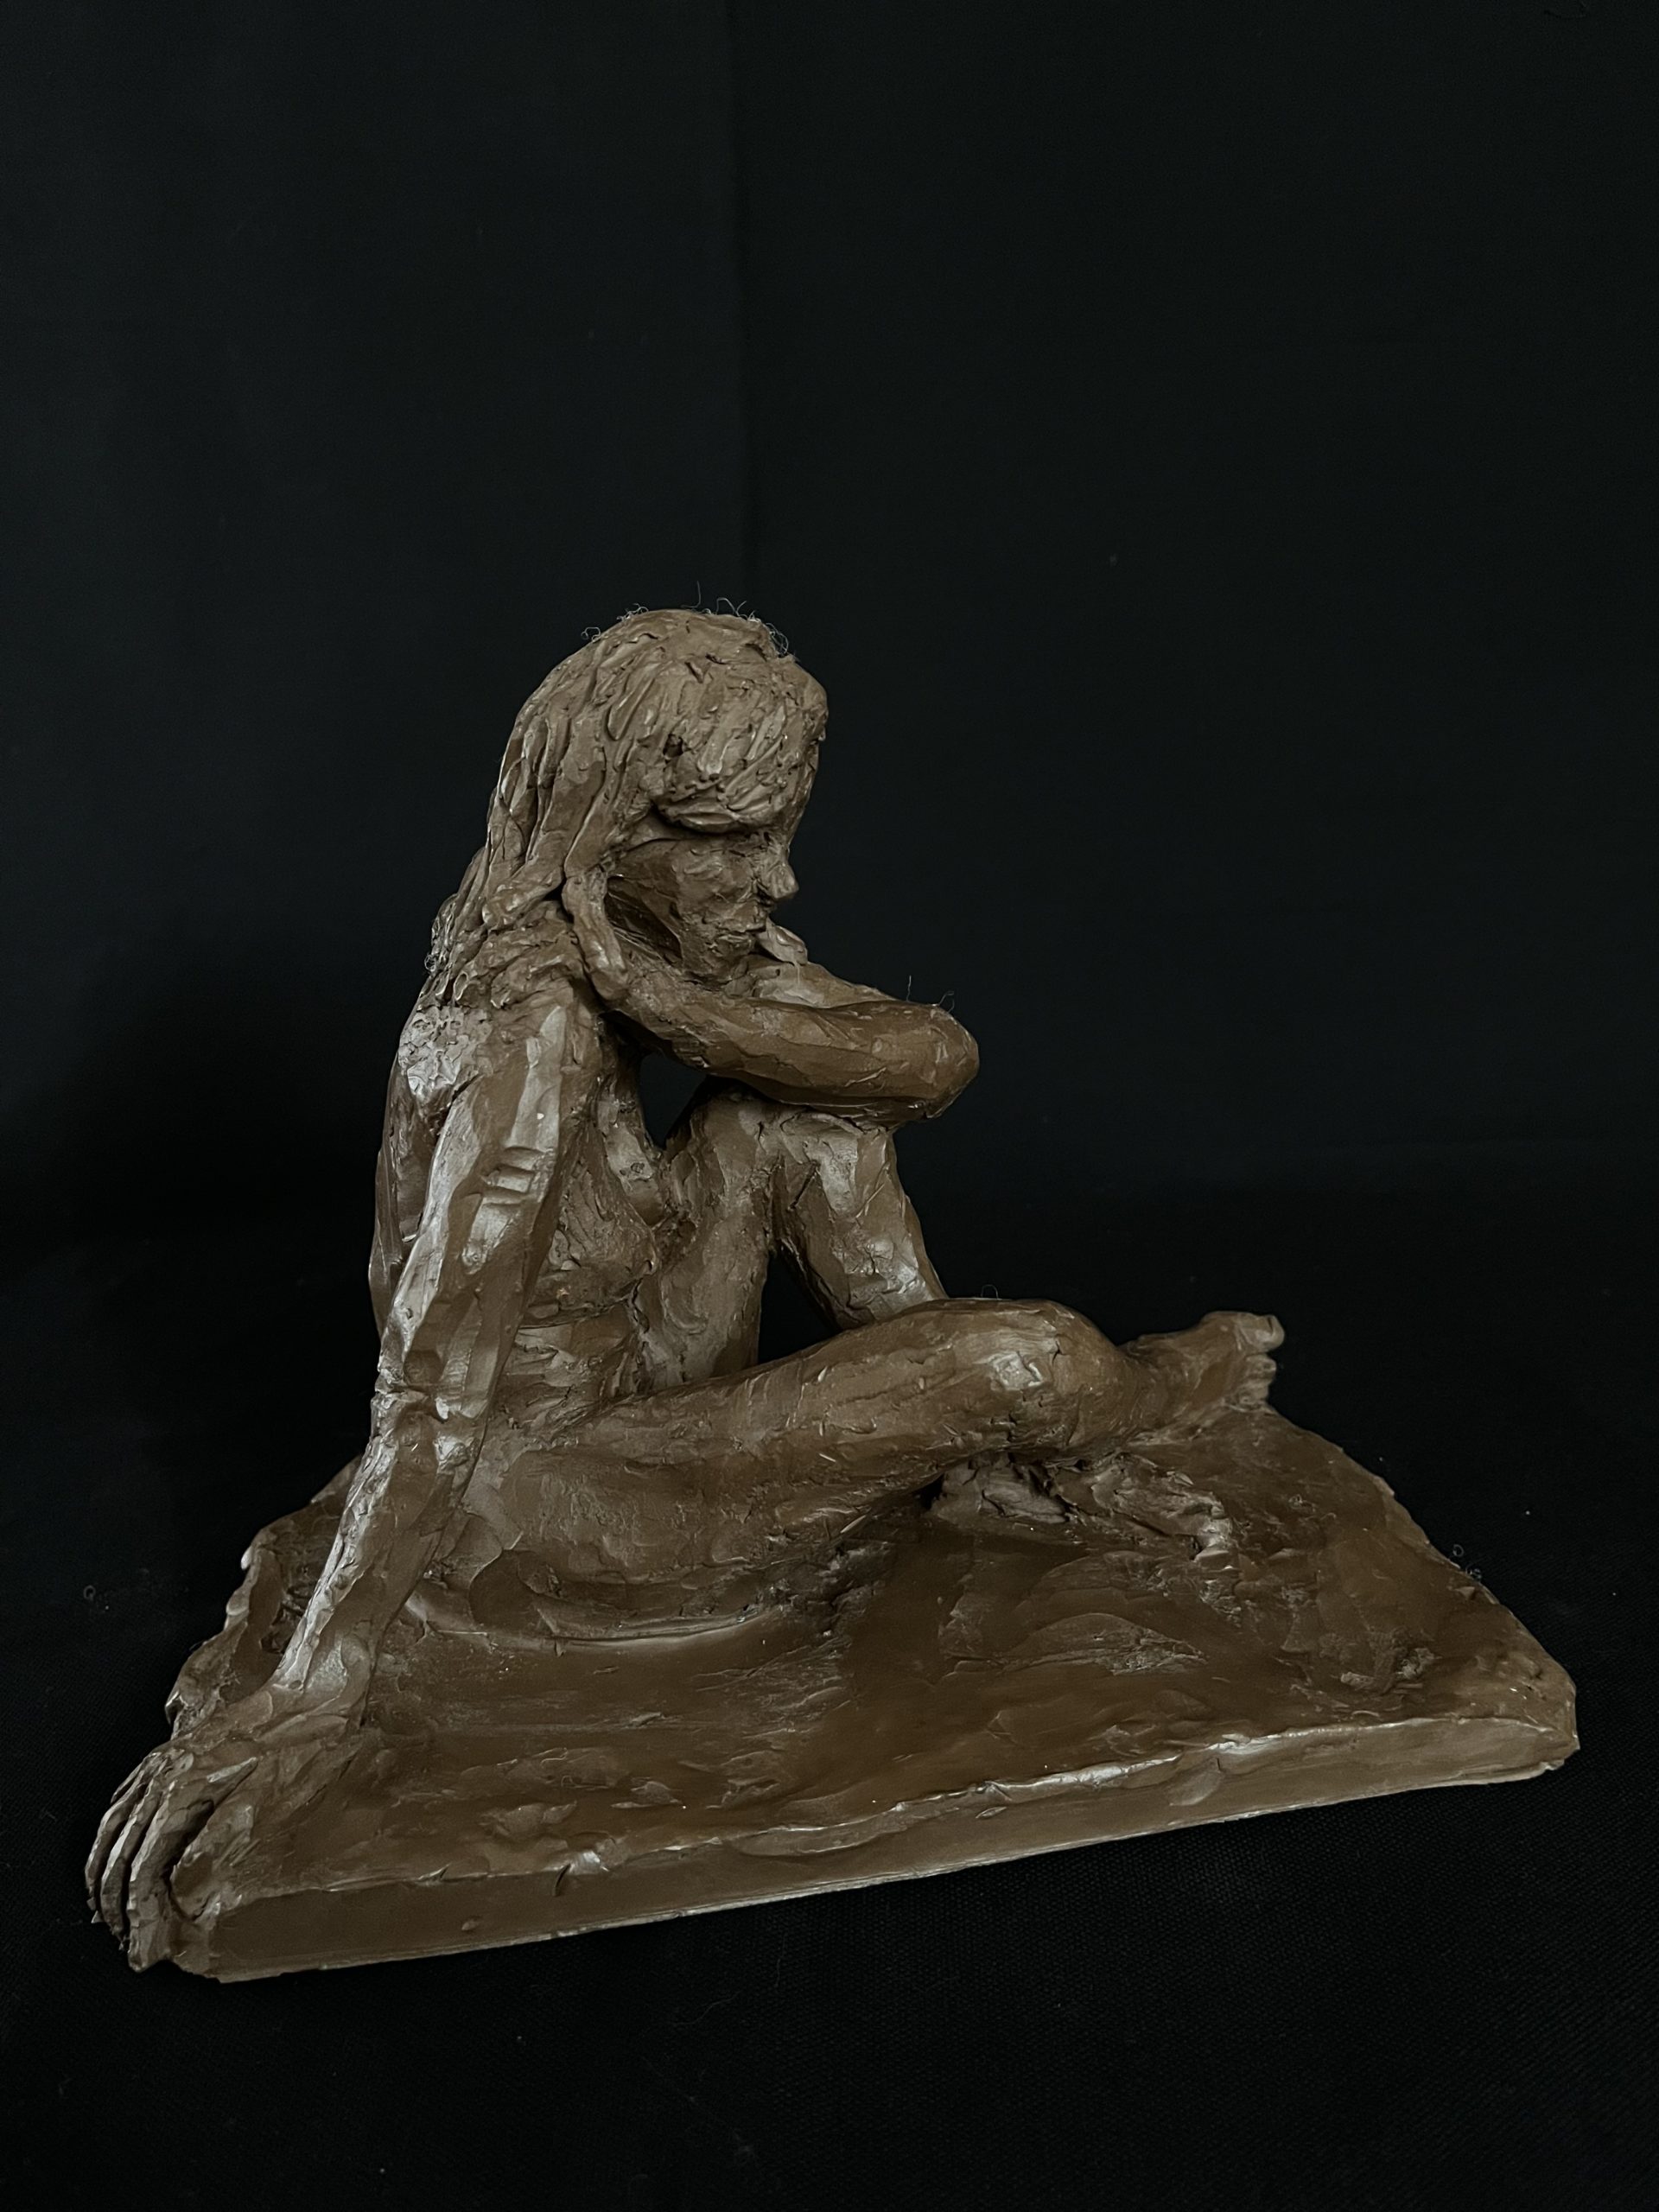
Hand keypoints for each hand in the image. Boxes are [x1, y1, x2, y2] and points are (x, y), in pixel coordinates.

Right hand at [86, 1697, 355, 1968]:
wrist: (305, 1694)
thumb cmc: (296, 1745)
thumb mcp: (267, 1799)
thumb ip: (221, 1844)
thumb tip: (190, 1890)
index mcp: (183, 1789)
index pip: (143, 1867)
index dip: (140, 1914)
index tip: (144, 1947)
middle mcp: (161, 1776)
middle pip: (119, 1854)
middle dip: (119, 1906)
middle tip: (131, 1945)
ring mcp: (158, 1764)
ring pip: (111, 1830)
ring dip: (106, 1878)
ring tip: (115, 1916)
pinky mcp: (164, 1758)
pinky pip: (121, 1804)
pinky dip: (110, 1841)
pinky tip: (115, 1860)